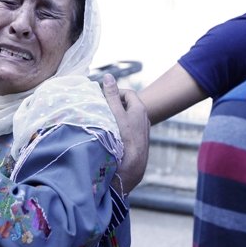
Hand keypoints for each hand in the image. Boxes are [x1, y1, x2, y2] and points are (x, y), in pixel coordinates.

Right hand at [102, 73, 149, 194]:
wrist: (131, 170)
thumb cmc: (123, 139)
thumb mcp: (115, 114)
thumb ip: (111, 96)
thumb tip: (108, 76)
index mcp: (140, 110)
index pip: (127, 93)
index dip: (115, 93)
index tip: (103, 98)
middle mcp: (144, 120)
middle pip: (127, 106)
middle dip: (114, 105)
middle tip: (101, 110)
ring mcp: (142, 132)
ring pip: (127, 119)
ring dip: (116, 118)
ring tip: (104, 123)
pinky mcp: (138, 144)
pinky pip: (128, 131)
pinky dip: (119, 129)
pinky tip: (110, 137)